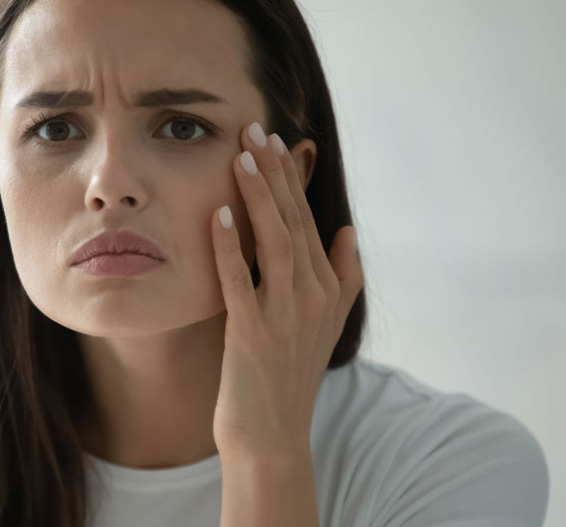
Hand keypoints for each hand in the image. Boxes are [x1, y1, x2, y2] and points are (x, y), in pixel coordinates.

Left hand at [210, 122, 363, 459]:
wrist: (272, 435)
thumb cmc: (287, 375)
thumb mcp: (324, 323)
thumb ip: (341, 276)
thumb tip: (348, 229)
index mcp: (327, 288)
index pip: (306, 219)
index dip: (290, 179)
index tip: (274, 140)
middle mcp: (312, 296)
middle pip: (292, 222)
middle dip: (274, 174)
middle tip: (254, 129)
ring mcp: (285, 315)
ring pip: (274, 243)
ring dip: (258, 198)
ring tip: (241, 157)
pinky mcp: (253, 334)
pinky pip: (241, 282)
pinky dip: (230, 248)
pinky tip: (218, 215)